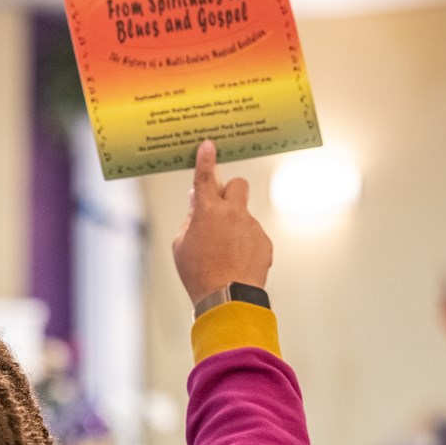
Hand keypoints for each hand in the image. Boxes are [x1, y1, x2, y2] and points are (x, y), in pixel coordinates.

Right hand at [172, 140, 271, 305]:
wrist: (228, 298)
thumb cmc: (200, 274)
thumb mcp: (181, 245)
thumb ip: (190, 219)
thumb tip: (197, 203)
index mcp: (207, 211)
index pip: (204, 177)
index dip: (205, 160)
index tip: (208, 146)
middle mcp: (233, 213)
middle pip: (237, 184)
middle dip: (229, 191)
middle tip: (220, 208)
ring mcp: (251, 226)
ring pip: (244, 215)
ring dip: (235, 226)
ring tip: (223, 254)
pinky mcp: (264, 242)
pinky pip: (253, 235)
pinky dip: (245, 244)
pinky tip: (236, 262)